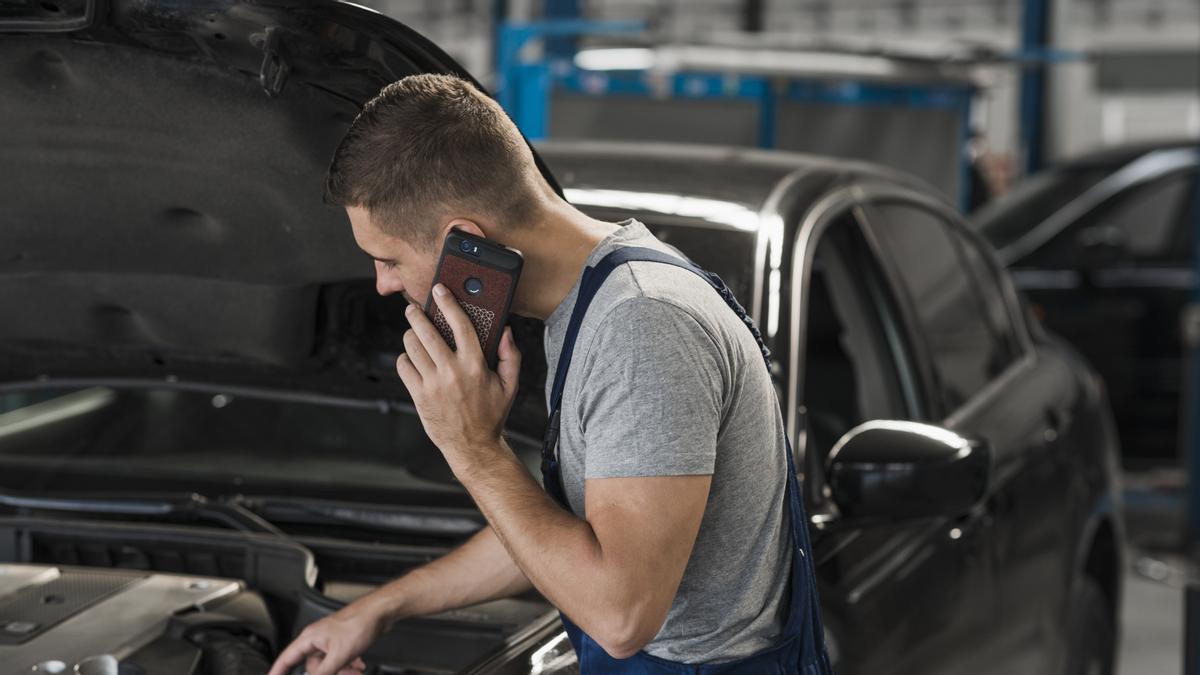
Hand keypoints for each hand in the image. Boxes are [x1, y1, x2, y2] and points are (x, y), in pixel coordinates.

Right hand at [267, 599, 382, 674]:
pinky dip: (347, 665)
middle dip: (328, 674)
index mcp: (310, 638)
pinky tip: (358, 666)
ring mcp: (330, 639)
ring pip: (328, 663)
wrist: (380, 612)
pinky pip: (339, 659)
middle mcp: (317, 638)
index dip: (277, 671)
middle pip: (312, 666)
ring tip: (355, 671)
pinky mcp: (342, 640)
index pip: (286, 658)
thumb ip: (323, 673)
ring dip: (341, 671)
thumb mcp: (339, 656)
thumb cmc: (359, 623)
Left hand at [397, 284, 521, 474]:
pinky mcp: (418, 396)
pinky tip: (414, 360)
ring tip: (415, 335)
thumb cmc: (491, 414)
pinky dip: (406, 359)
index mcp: (476, 366)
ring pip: (411, 347)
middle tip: (414, 309)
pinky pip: (403, 366)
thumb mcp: (510, 385)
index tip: (440, 290)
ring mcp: (433, 384)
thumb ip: (511, 355)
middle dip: (417, 315)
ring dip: (411, 336)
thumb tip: (505, 330)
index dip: (448, 303)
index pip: (461, 325)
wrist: (472, 446)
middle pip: (426, 332)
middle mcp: (452, 372)